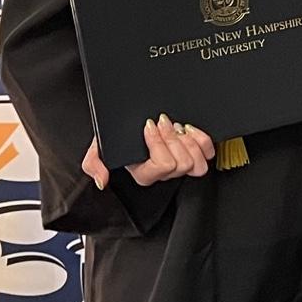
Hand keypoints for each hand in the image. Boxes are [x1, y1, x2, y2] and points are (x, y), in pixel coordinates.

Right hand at [81, 115, 215, 189]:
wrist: (126, 121)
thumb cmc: (115, 134)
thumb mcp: (98, 146)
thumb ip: (94, 164)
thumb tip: (102, 180)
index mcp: (144, 173)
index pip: (162, 166)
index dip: (159, 144)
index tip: (149, 125)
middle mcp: (165, 172)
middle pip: (182, 164)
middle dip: (173, 138)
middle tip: (163, 122)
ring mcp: (181, 163)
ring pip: (197, 163)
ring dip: (189, 140)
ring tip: (176, 126)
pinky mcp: (194, 153)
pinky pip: (208, 154)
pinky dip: (203, 140)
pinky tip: (189, 130)